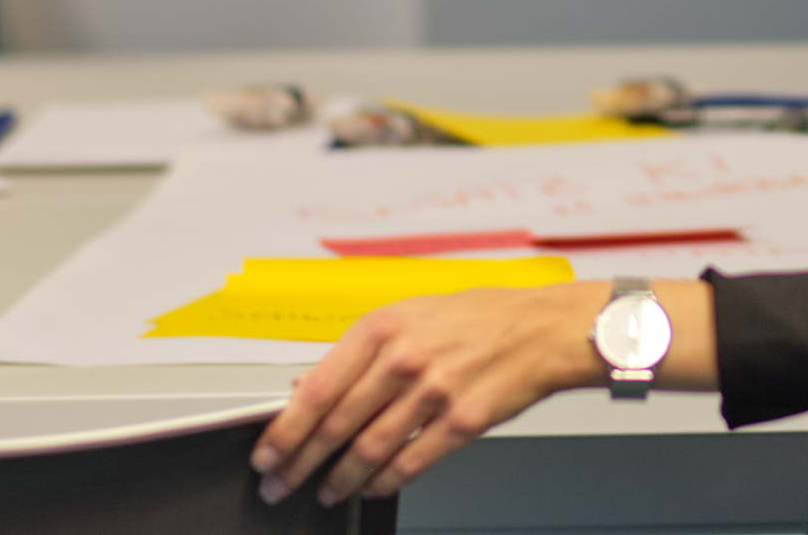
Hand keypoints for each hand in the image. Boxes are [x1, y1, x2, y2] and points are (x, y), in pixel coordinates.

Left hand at [250, 279, 716, 506]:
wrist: (540, 328)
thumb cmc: (478, 317)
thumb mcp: (412, 314)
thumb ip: (363, 351)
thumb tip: (312, 387)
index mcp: (384, 327)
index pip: (317, 388)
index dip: (285, 428)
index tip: (267, 451)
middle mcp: (404, 359)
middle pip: (336, 425)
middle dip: (301, 462)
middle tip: (280, 483)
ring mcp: (433, 392)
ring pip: (369, 450)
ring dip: (340, 479)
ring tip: (325, 492)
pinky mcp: (461, 422)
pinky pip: (410, 463)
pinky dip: (383, 482)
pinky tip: (370, 488)